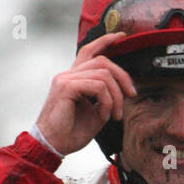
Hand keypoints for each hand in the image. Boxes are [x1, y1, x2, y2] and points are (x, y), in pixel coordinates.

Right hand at [34, 33, 136, 155]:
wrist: (53, 146)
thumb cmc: (70, 133)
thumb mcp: (95, 113)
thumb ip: (106, 98)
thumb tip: (123, 91)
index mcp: (73, 78)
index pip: (89, 51)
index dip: (106, 40)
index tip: (122, 37)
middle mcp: (68, 75)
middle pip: (103, 61)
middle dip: (123, 77)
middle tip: (130, 96)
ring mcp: (66, 79)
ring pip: (103, 74)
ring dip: (116, 96)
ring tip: (115, 115)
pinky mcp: (66, 86)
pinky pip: (98, 86)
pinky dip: (107, 102)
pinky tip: (104, 116)